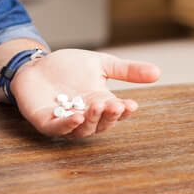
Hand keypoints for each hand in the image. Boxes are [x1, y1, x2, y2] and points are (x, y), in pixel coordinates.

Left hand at [10, 49, 159, 138]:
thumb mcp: (100, 63)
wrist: (35, 64)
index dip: (124, 111)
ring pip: (83, 130)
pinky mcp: (45, 122)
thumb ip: (126, 70)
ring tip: (97, 106)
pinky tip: (76, 117)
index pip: (116, 113)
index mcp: (100, 104)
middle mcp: (85, 117)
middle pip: (101, 124)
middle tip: (114, 104)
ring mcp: (65, 122)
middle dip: (109, 115)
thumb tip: (158, 72)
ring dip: (91, 120)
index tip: (132, 104)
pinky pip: (58, 129)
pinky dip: (67, 126)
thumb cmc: (68, 66)